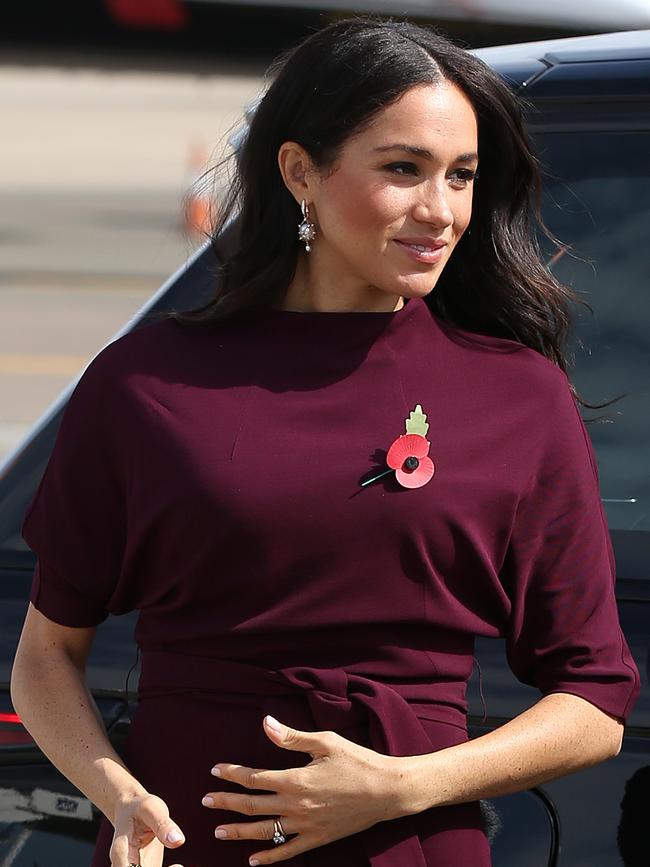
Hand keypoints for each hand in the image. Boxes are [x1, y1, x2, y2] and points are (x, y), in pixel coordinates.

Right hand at [110, 792, 185, 866]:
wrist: (131, 808)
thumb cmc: (139, 807)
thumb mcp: (151, 808)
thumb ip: (163, 825)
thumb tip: (178, 841)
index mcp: (121, 853)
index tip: (176, 866)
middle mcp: (123, 866)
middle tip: (178, 866)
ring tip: (178, 866)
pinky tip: (177, 866)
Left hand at [202, 715, 406, 864]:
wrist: (387, 790)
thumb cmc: (357, 761)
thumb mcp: (324, 742)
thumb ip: (291, 737)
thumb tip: (265, 724)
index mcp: (296, 778)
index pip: (255, 777)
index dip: (233, 774)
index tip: (216, 771)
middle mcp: (296, 805)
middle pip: (253, 805)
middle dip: (226, 802)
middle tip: (205, 800)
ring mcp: (306, 826)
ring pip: (264, 830)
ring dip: (239, 831)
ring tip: (219, 831)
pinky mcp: (318, 838)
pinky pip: (287, 851)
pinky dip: (268, 857)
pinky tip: (253, 861)